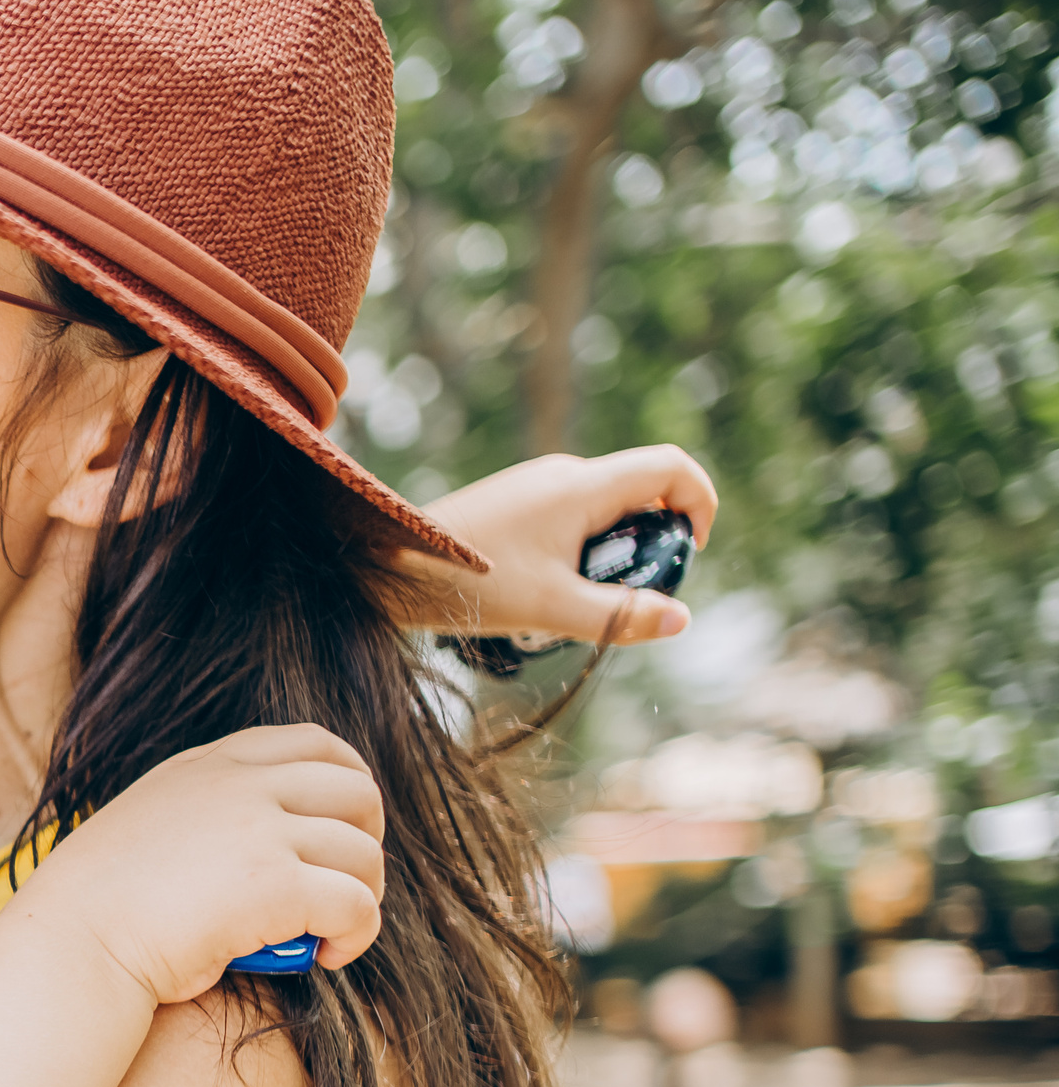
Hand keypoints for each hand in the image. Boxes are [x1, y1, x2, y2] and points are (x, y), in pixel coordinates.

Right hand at [29, 724, 386, 1005]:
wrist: (73, 940)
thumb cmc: (102, 904)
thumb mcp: (152, 822)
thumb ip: (207, 812)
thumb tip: (260, 849)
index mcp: (211, 765)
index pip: (314, 742)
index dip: (349, 782)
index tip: (343, 828)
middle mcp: (242, 785)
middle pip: (358, 790)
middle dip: (366, 840)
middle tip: (343, 887)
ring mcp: (262, 830)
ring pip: (364, 853)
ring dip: (363, 896)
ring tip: (332, 932)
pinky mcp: (276, 885)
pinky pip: (357, 904)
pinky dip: (358, 934)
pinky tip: (329, 954)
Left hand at [401, 446, 717, 643]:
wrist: (386, 563)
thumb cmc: (467, 583)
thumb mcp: (550, 609)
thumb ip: (619, 615)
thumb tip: (681, 620)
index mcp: (581, 485)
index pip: (671, 466)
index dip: (700, 501)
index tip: (691, 550)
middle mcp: (564, 473)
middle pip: (641, 492)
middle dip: (653, 541)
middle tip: (630, 594)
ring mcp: (538, 485)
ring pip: (605, 509)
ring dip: (614, 552)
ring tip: (580, 600)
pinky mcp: (518, 502)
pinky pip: (573, 517)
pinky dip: (582, 551)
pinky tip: (550, 592)